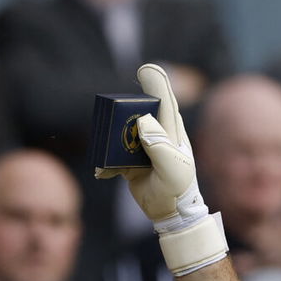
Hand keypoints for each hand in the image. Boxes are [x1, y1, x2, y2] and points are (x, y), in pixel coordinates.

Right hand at [121, 63, 208, 231]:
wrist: (169, 211)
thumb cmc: (177, 188)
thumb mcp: (173, 169)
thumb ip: (160, 146)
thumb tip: (143, 122)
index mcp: (172, 132)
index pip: (165, 102)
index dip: (157, 83)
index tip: (147, 68)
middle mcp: (156, 134)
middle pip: (136, 112)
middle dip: (124, 112)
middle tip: (115, 116)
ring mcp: (141, 146)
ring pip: (120, 131)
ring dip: (109, 139)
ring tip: (109, 153)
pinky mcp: (128, 159)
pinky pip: (111, 154)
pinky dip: (105, 163)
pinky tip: (103, 173)